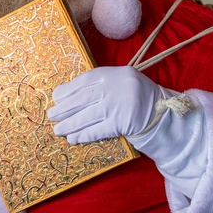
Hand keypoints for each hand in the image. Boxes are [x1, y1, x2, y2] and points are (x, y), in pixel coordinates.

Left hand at [48, 66, 163, 144]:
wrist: (162, 113)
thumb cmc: (136, 98)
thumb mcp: (121, 83)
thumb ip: (100, 85)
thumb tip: (66, 96)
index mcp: (115, 73)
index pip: (85, 80)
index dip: (68, 90)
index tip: (56, 97)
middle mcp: (116, 87)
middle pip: (83, 98)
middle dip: (65, 109)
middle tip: (51, 116)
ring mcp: (119, 106)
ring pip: (87, 116)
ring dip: (70, 124)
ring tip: (58, 130)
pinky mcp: (122, 123)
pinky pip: (97, 130)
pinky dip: (83, 134)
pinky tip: (73, 138)